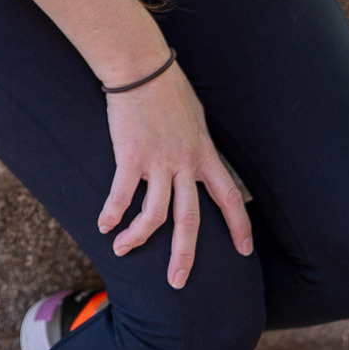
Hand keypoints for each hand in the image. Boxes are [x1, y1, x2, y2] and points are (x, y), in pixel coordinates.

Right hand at [98, 63, 253, 288]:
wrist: (142, 68)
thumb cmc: (168, 87)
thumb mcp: (196, 117)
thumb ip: (197, 143)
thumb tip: (198, 157)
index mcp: (204, 154)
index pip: (229, 197)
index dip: (238, 226)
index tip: (244, 251)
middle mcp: (185, 163)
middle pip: (191, 220)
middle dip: (185, 256)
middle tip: (178, 282)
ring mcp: (159, 162)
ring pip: (155, 215)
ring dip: (138, 238)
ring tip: (122, 250)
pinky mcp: (131, 157)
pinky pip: (122, 195)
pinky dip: (112, 213)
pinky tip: (104, 225)